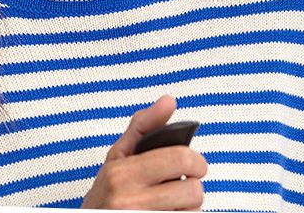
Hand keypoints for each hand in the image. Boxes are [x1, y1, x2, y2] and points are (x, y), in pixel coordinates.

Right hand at [82, 95, 207, 209]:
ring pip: (192, 211)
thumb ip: (142, 127)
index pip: (180, 159)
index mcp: (121, 174)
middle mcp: (128, 200)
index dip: (196, 162)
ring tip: (169, 204)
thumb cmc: (106, 193)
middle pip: (193, 190)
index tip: (195, 166)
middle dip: (192, 187)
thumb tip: (168, 101)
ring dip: (187, 207)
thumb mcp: (117, 158)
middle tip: (181, 187)